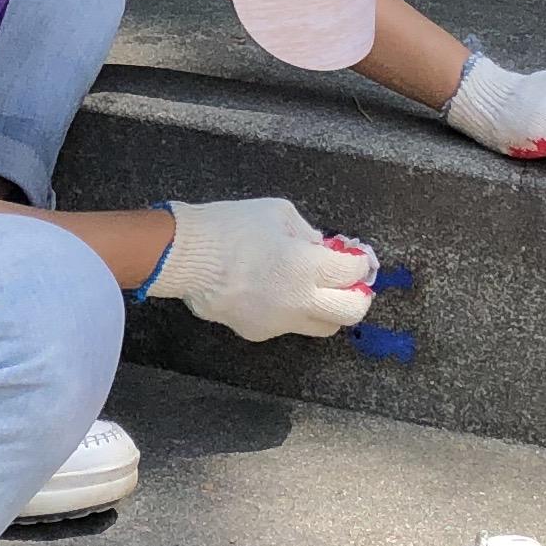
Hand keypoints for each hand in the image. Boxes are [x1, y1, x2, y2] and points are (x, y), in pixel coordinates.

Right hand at [145, 196, 380, 340]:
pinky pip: (288, 325)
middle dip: (359, 297)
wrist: (185, 256)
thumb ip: (307, 234)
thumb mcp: (278, 213)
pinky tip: (273, 293)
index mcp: (306, 266)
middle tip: (351, 284)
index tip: (357, 259)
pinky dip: (291, 311)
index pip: (353, 273)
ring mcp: (279, 321)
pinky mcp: (259, 332)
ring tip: (316, 291)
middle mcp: (299, 300)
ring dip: (328, 309)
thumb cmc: (231, 226)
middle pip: (350, 313)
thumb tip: (322, 250)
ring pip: (323, 327)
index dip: (361, 264)